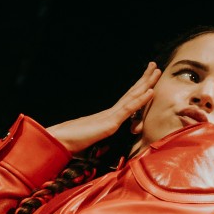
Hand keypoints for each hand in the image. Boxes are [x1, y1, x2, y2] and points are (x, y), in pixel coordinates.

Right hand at [46, 62, 160, 152]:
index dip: (138, 90)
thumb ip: (98, 142)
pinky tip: (150, 91)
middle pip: (131, 94)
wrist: (57, 143)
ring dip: (146, 84)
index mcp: (108, 117)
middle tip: (154, 66)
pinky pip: (128, 110)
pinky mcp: (109, 123)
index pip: (126, 101)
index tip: (147, 79)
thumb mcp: (90, 144)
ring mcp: (110, 117)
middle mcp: (110, 113)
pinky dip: (140, 100)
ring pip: (132, 97)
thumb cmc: (70, 144)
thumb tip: (101, 148)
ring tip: (156, 71)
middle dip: (144, 80)